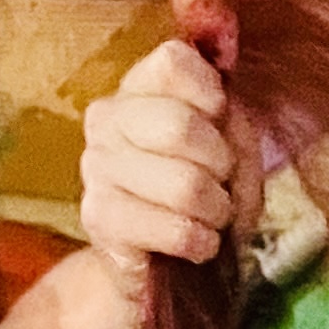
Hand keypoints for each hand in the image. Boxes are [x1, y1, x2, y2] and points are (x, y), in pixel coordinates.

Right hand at [77, 40, 257, 287]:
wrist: (170, 267)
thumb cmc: (205, 196)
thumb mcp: (233, 145)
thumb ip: (230, 108)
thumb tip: (222, 66)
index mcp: (140, 87)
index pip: (172, 61)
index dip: (210, 95)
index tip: (220, 120)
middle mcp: (108, 118)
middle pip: (178, 125)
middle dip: (220, 163)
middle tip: (221, 183)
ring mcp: (96, 167)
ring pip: (182, 183)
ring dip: (216, 209)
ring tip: (211, 217)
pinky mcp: (97, 218)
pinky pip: (172, 228)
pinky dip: (201, 242)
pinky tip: (198, 245)